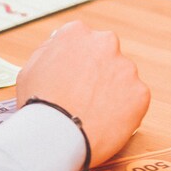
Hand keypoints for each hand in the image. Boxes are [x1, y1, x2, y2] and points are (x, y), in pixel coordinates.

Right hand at [16, 20, 149, 166]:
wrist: (55, 137)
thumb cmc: (38, 106)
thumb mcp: (30, 68)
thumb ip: (49, 51)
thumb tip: (60, 45)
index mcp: (78, 33)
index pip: (83, 40)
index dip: (77, 61)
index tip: (74, 78)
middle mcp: (106, 43)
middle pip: (106, 55)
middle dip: (98, 72)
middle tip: (85, 97)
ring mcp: (126, 68)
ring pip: (122, 77)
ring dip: (112, 91)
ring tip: (92, 114)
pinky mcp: (140, 92)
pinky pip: (134, 100)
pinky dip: (124, 111)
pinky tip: (105, 123)